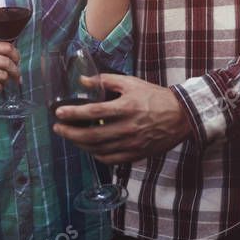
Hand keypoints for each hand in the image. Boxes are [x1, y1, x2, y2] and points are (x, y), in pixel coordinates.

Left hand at [53, 73, 191, 164]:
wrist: (181, 116)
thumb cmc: (154, 96)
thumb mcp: (131, 83)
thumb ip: (105, 80)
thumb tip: (83, 80)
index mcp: (126, 107)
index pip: (93, 112)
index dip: (73, 113)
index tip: (59, 113)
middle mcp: (128, 127)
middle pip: (92, 135)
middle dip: (70, 133)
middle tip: (57, 128)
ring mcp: (132, 143)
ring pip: (99, 149)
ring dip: (80, 144)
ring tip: (70, 137)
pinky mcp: (137, 154)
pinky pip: (111, 159)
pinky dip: (96, 155)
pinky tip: (89, 148)